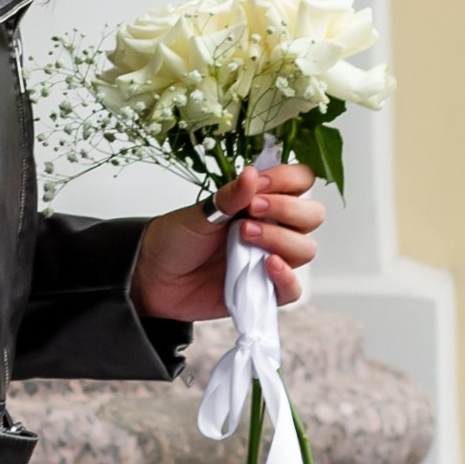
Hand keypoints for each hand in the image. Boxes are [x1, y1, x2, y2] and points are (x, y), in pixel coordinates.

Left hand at [131, 159, 323, 322]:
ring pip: (305, 249)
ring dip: (281, 240)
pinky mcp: (263, 290)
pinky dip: (286, 277)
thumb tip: (252, 174)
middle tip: (251, 211)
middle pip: (312, 215)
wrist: (152, 276)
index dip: (287, 181)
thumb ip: (229, 196)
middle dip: (287, 210)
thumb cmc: (175, 239)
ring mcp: (270, 259)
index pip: (300, 182)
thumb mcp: (199, 212)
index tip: (258, 186)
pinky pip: (292, 288)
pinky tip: (267, 266)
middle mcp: (272, 228)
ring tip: (245, 236)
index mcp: (261, 201)